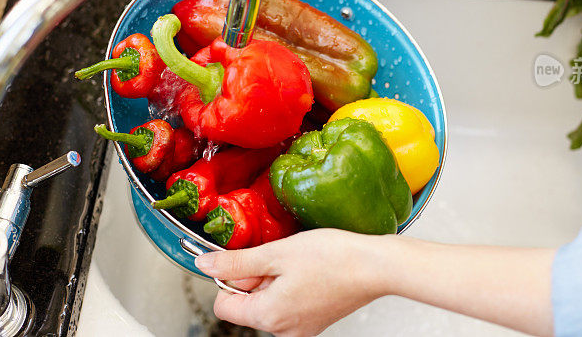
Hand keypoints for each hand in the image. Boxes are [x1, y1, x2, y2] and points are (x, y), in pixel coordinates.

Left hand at [195, 229, 390, 335]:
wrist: (377, 266)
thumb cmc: (334, 258)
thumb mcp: (276, 253)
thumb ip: (237, 261)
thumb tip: (205, 265)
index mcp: (269, 316)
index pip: (224, 304)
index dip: (231, 278)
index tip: (250, 259)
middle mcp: (283, 330)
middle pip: (247, 303)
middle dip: (257, 277)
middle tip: (281, 257)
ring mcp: (301, 327)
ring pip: (269, 300)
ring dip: (276, 278)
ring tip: (299, 262)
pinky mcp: (315, 320)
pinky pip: (289, 302)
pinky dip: (292, 284)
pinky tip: (310, 270)